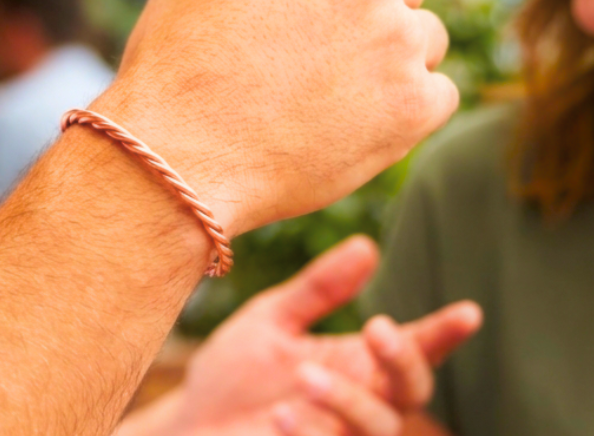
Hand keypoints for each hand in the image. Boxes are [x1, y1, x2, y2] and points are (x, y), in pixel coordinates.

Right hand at [101, 0, 457, 234]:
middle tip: (319, 52)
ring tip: (329, 94)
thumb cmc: (175, 59)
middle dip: (374, 7)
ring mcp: (395, 36)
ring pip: (426, 37)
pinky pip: (436, 93)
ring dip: (393, 58)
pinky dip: (405, 110)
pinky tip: (351, 125)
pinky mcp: (413, 104)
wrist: (178, 154)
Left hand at [161, 236, 480, 435]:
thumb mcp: (273, 318)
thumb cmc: (236, 370)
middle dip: (403, 360)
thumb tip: (368, 244)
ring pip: (380, 428)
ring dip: (348, 400)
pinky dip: (311, 434)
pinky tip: (279, 415)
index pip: (411, 349)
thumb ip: (319, 288)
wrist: (190, 422)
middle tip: (376, 327)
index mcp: (355, 364)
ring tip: (302, 375)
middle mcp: (358, 403)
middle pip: (411, 390)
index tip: (469, 311)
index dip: (443, 334)